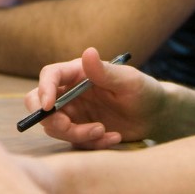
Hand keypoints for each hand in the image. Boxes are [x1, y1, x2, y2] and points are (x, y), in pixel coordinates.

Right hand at [26, 47, 164, 148]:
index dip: (43, 89)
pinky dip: (91, 143)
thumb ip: (105, 71)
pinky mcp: (80, 131)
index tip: (48, 107)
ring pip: (55, 127)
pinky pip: (74, 142)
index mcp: (78, 73)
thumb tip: (88, 52)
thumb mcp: (128, 81)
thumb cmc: (144, 91)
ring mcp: (74, 112)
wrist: (155, 116)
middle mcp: (70, 92)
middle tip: (68, 127)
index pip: (50, 76)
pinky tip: (113, 137)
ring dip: (77, 134)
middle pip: (39, 103)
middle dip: (49, 118)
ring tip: (104, 132)